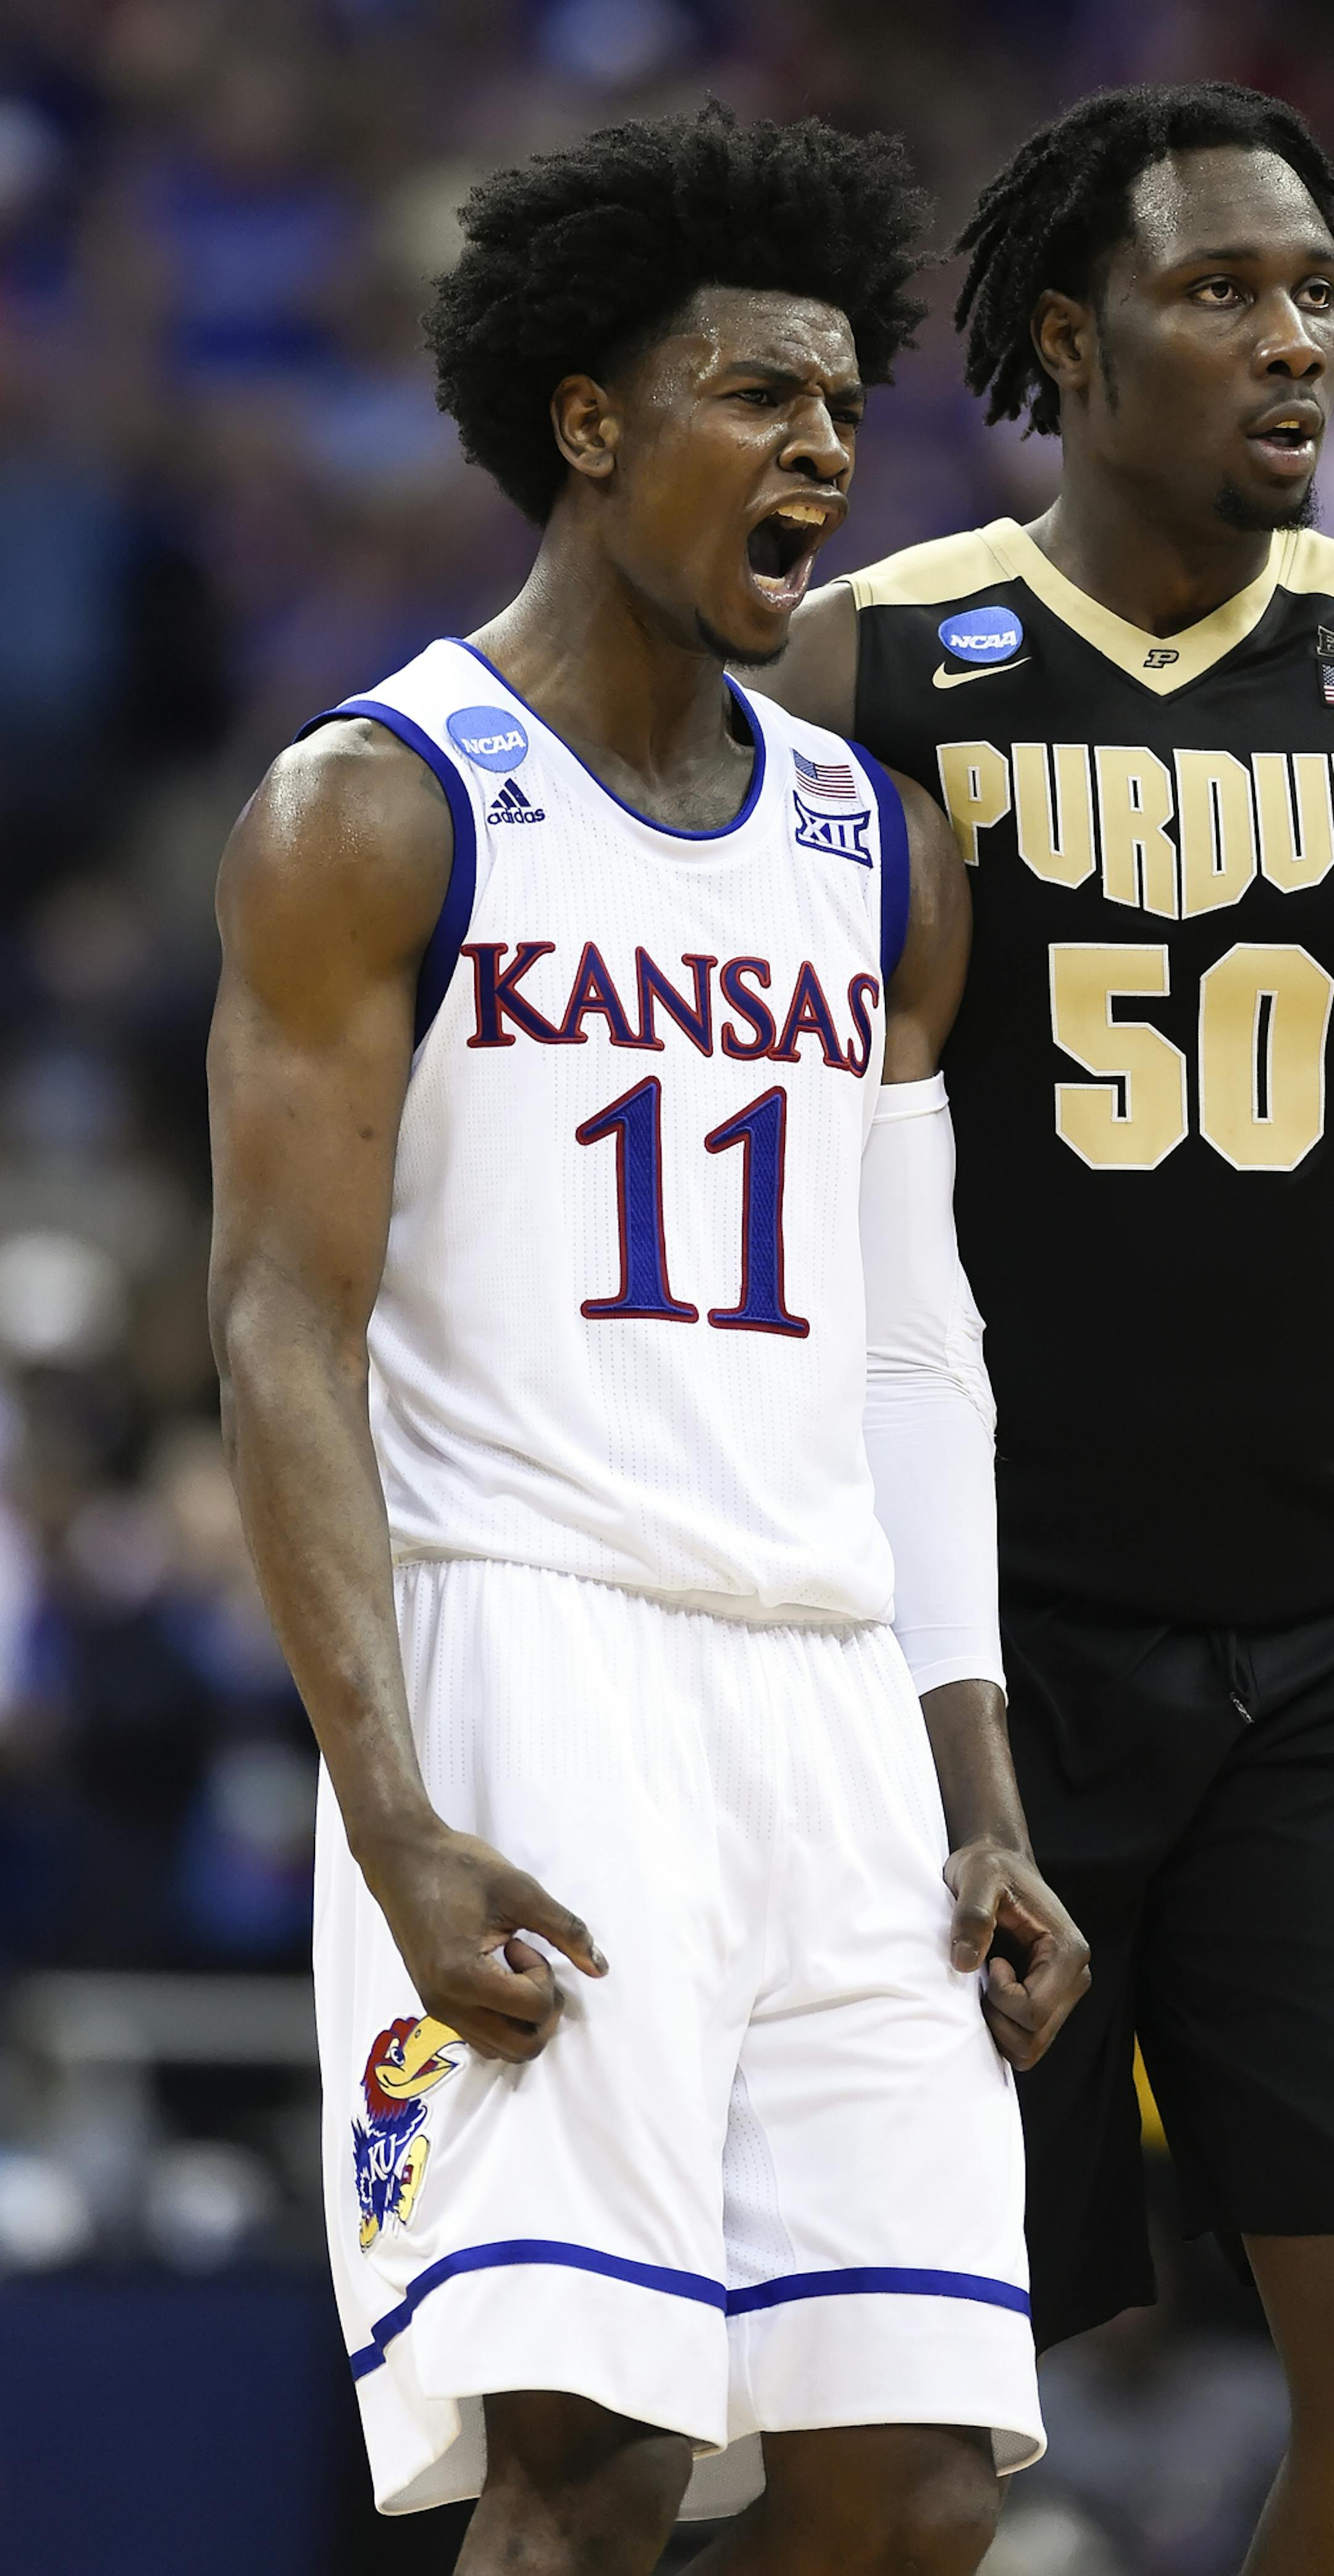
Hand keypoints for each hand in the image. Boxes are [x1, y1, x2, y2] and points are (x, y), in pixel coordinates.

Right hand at [357, 1813, 607, 2063]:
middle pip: (521, 2047)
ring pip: (500, 2049)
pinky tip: (497, 1974)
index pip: (533, 2009)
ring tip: (512, 1968)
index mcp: (462, 1977)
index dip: (545, 1975)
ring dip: (522, 2018)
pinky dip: (501, 2018)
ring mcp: (437, 2010)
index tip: (523, 1941)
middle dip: (542, 2010)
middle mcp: (446, 2005)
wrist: (401, 1859)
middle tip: (532, 1965)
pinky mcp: (434, 2005)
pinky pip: (481, 2036)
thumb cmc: (459, 1867)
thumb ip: (565, 1930)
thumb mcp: (521, 1890)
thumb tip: (600, 1968)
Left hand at [943, 1837, 1089, 2071]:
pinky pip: (1025, 2040)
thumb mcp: (977, 1877)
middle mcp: (1075, 1977)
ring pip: (1031, 2047)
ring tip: (986, 1985)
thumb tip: (964, 1962)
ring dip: (999, 2027)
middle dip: (998, 2018)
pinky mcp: (1048, 2001)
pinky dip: (1002, 2029)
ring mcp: (1063, 1993)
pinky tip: (990, 1993)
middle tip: (983, 1977)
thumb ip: (972, 1916)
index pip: (1034, 2011)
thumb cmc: (990, 1867)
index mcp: (1067, 1952)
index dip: (1000, 1998)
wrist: (1000, 1863)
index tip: (989, 1962)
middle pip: (1034, 2038)